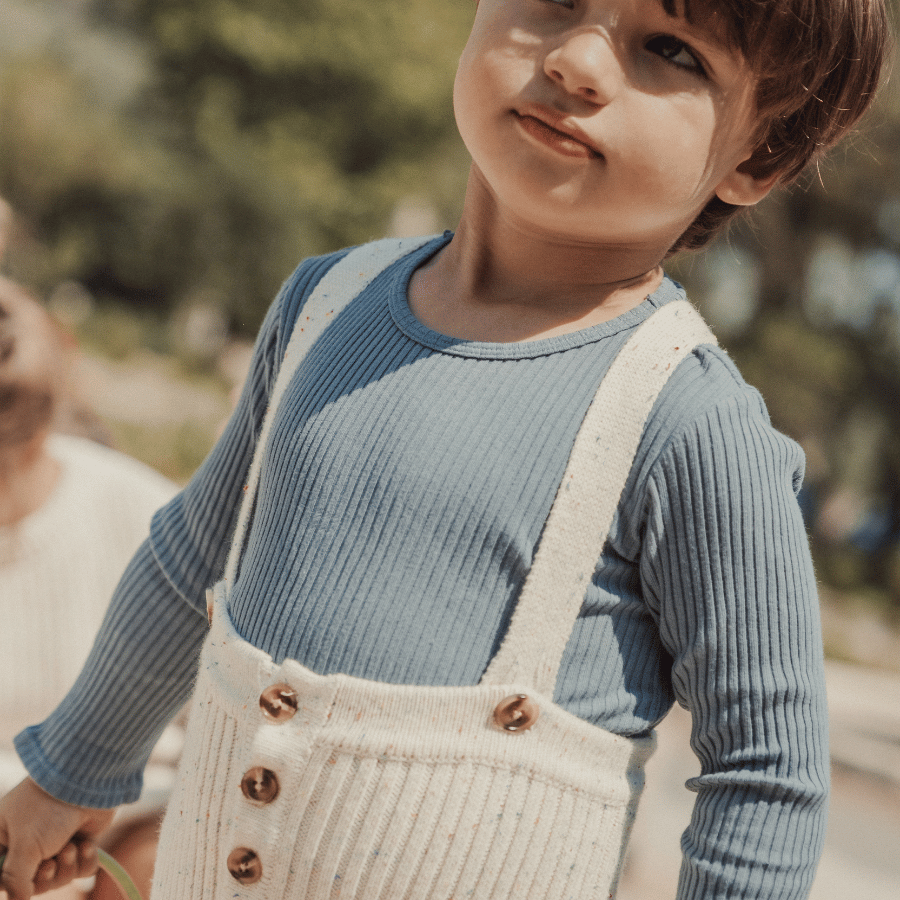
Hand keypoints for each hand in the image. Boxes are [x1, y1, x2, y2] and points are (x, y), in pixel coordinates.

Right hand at [0, 778, 115, 899]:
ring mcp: (56, 840)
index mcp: (4, 836)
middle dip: (44, 878)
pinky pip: (82, 868)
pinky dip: (85, 860)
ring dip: (66, 867)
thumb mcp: (24, 846)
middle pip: (31, 883)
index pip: (1, 873)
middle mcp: (28, 840)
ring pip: (59, 877)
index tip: (25, 874)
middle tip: (49, 865)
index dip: (11, 883)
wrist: (88, 782)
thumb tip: (17, 899)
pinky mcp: (81, 839)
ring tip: (71, 848)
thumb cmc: (48, 810)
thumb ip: (15, 878)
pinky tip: (86, 845)